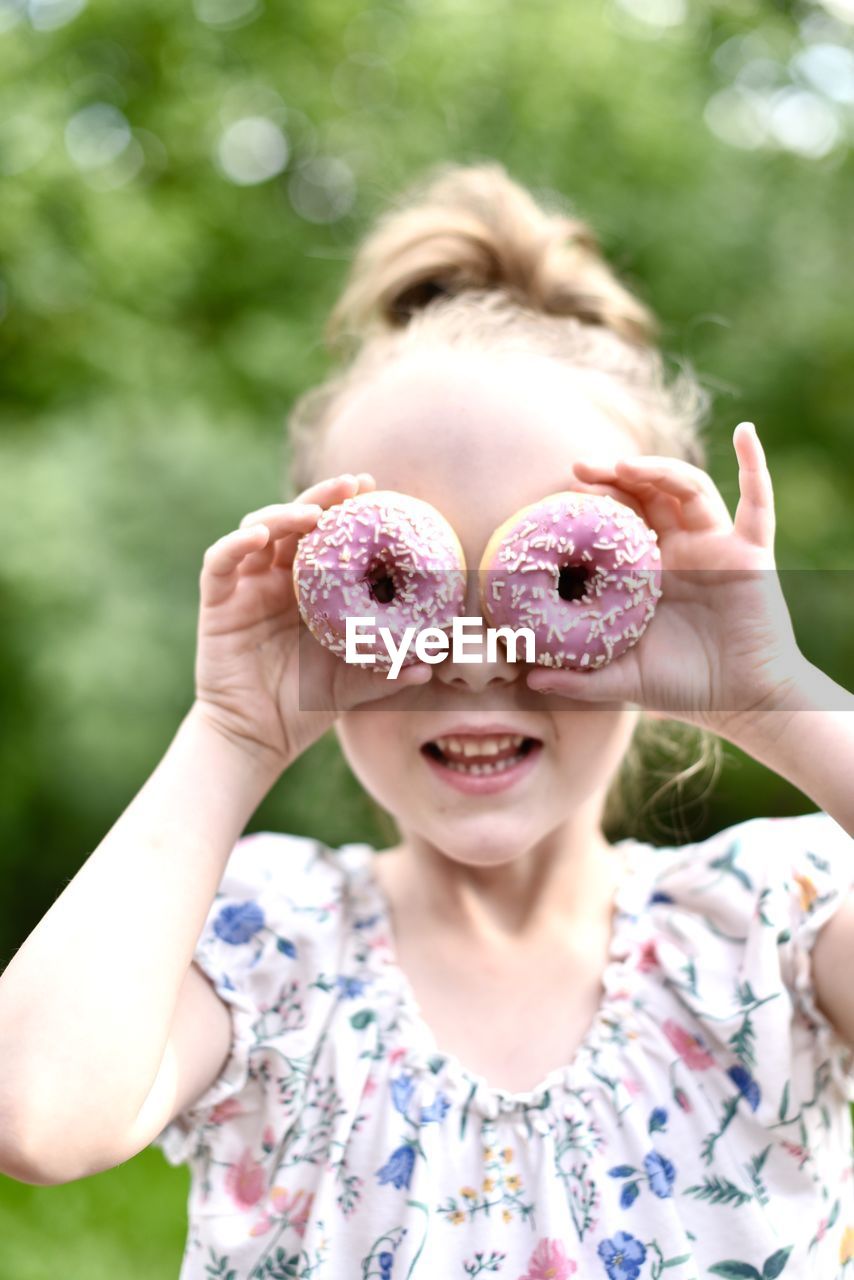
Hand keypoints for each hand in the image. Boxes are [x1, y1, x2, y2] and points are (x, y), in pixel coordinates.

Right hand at [193, 472, 430, 770]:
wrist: (257, 738)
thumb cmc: (303, 707)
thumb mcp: (353, 684)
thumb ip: (387, 671)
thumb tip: (431, 665)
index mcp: (310, 589)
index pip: (327, 537)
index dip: (347, 510)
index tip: (376, 490)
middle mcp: (277, 579)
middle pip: (295, 521)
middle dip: (322, 497)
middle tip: (352, 485)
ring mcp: (245, 587)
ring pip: (259, 530)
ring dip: (284, 514)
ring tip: (312, 514)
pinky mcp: (217, 602)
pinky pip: (220, 562)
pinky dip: (236, 544)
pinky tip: (261, 536)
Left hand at [526, 423, 804, 738]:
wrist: (742, 704)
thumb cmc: (685, 688)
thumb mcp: (622, 678)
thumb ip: (577, 679)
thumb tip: (526, 678)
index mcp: (650, 570)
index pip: (619, 519)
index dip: (594, 502)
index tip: (560, 494)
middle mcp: (682, 549)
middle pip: (648, 493)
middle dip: (616, 473)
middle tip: (581, 467)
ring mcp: (717, 546)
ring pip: (688, 489)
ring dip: (659, 468)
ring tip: (626, 464)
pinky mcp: (751, 552)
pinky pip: (758, 502)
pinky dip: (755, 464)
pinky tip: (745, 432)